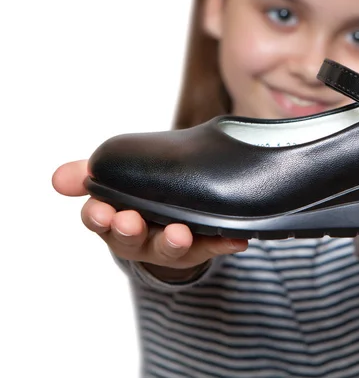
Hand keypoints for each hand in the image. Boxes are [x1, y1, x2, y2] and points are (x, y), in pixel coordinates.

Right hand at [52, 160, 248, 273]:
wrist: (168, 219)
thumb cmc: (136, 197)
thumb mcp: (112, 183)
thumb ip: (88, 174)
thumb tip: (58, 179)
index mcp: (114, 219)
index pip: (99, 219)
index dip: (98, 216)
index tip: (101, 210)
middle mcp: (140, 238)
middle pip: (130, 240)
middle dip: (129, 230)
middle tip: (131, 221)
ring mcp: (171, 244)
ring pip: (169, 247)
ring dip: (173, 241)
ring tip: (181, 231)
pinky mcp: (201, 246)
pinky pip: (214, 245)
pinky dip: (224, 242)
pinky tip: (238, 238)